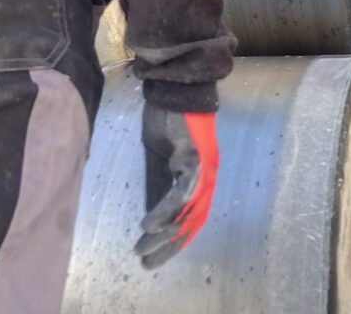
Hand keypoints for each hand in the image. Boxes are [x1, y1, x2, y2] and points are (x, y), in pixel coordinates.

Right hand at [135, 104, 218, 268]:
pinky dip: (165, 211)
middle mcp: (207, 174)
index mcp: (200, 174)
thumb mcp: (161, 155)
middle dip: (170, 245)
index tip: (153, 256)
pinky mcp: (194, 157)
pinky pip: (181, 192)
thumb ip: (160, 180)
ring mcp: (203, 166)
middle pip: (193, 221)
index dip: (174, 239)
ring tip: (143, 249)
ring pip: (188, 212)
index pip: (191, 216)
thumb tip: (153, 209)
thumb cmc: (168, 117)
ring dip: (165, 234)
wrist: (176, 86)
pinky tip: (148, 225)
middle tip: (147, 264)